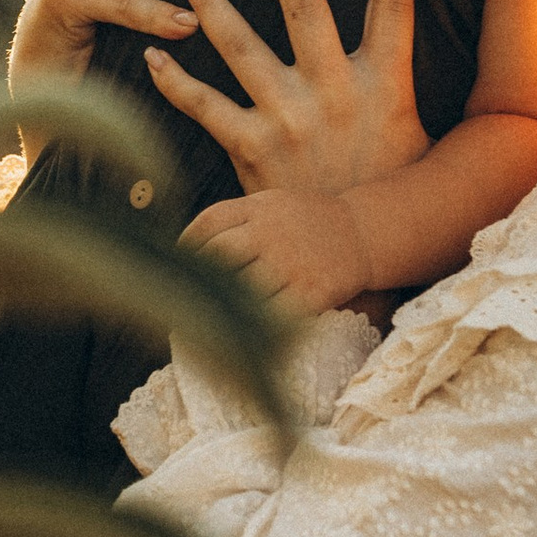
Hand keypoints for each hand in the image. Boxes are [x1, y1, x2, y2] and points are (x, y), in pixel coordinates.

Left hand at [146, 0, 428, 200]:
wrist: (356, 256)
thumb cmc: (387, 188)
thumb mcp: (414, 131)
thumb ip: (403, 82)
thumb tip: (429, 45)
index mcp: (383, 83)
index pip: (394, 4)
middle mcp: (336, 91)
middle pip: (306, 3)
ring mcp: (291, 118)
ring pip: (240, 43)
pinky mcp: (254, 149)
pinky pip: (205, 106)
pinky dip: (175, 80)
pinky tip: (155, 53)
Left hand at [183, 186, 378, 312]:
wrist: (361, 233)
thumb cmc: (307, 223)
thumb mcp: (271, 204)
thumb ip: (235, 219)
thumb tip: (186, 248)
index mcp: (258, 208)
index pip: (208, 223)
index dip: (185, 246)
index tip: (175, 266)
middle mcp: (270, 233)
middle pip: (218, 256)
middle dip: (196, 280)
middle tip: (179, 301)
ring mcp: (289, 264)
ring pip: (240, 290)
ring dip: (219, 307)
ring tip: (200, 324)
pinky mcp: (309, 292)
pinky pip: (272, 314)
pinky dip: (254, 324)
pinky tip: (241, 332)